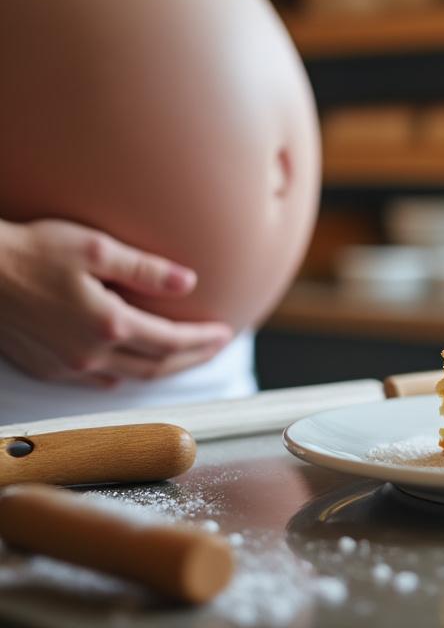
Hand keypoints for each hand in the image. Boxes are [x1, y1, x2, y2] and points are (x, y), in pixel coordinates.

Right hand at [0, 219, 233, 386]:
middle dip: (192, 359)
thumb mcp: (94, 248)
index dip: (202, 340)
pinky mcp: (46, 367)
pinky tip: (133, 364)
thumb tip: (189, 282)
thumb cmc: (30, 250)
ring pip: (130, 377)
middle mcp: (90, 353)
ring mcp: (66, 366)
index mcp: (108, 324)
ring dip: (162, 369)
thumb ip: (145, 269)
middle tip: (215, 348)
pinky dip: (126, 373)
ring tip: (184, 356)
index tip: (225, 334)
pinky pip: (98, 381)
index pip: (171, 341)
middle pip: (156, 366)